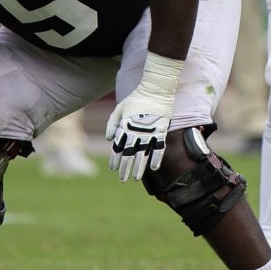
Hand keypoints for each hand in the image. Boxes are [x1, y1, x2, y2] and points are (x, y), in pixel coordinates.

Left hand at [105, 54, 181, 180]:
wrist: (155, 89)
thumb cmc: (136, 99)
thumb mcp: (119, 108)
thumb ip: (112, 123)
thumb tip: (108, 139)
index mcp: (125, 126)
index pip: (118, 147)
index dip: (115, 159)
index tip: (113, 169)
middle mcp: (136, 131)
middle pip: (129, 154)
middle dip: (126, 168)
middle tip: (123, 179)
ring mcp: (150, 132)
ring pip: (143, 154)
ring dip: (140, 167)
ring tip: (136, 178)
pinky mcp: (161, 130)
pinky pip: (159, 148)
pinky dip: (157, 159)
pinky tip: (154, 169)